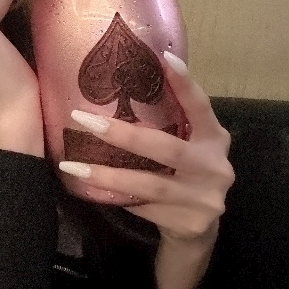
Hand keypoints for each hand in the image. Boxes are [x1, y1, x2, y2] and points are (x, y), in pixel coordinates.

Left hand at [58, 54, 233, 241]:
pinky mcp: (189, 223)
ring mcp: (204, 198)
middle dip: (122, 135)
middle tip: (84, 120)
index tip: (164, 57)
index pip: (200, 106)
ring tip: (73, 166)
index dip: (185, 83)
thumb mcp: (186, 146)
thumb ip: (168, 123)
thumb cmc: (184, 176)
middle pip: (166, 149)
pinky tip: (91, 190)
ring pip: (150, 184)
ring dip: (108, 175)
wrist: (199, 231)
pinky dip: (117, 197)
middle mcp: (214, 166)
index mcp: (214, 139)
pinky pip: (144, 206)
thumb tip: (119, 85)